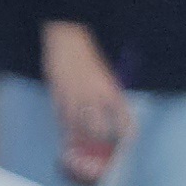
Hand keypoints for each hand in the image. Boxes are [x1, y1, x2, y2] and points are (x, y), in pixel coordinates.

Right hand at [42, 20, 131, 155]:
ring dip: (80, 137)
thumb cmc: (87, 57)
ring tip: (82, 142)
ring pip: (78, 127)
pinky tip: (66, 130)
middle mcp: (93, 96)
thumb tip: (109, 113)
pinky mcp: (58, 94)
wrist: (68, 40)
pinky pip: (61, 117)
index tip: (127, 140)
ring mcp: (74, 96)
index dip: (127, 132)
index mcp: (109, 89)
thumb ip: (107, 94)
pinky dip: (64, 126)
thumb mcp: (104, 75)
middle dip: (100, 139)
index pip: (123, 118)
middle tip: (100, 144)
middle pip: (99, 129)